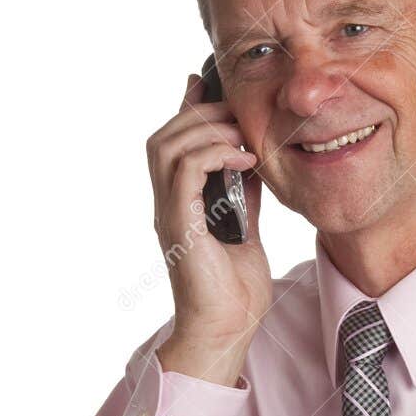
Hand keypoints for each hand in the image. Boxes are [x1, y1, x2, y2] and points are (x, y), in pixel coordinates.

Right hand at [144, 73, 272, 385]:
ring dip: (206, 130)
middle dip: (199, 114)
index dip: (187, 108)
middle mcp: (167, 205)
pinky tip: (243, 159)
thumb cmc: (235, 291)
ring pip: (167, 147)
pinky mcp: (180, 226)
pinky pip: (185, 171)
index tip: (207, 84)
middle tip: (237, 115)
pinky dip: (213, 155)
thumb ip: (243, 196)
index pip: (173, 143)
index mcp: (180, 204)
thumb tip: (252, 162)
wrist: (227, 331)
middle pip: (163, 137)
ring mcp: (170, 214)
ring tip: (241, 135)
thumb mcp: (247, 229)